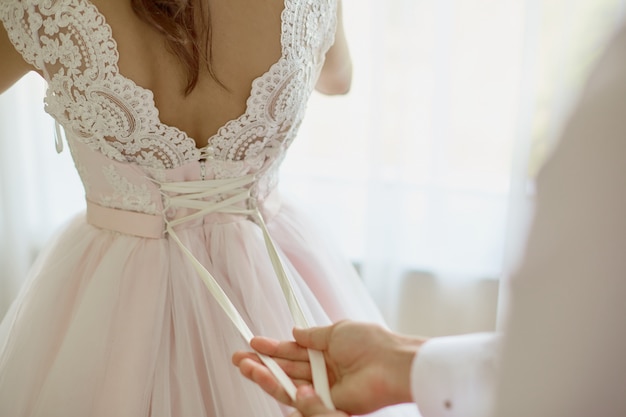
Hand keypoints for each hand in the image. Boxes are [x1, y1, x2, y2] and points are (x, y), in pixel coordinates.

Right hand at [233, 320, 425, 414]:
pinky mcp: (325, 404)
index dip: (272, 347)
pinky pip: (299, 400)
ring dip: (264, 375)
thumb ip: (312, 335)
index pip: (293, 350)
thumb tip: (294, 331)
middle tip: (238, 357)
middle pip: (285, 368)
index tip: (252, 341)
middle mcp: (322, 370)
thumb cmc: (370, 343)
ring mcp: (323, 388)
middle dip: (261, 363)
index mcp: (326, 351)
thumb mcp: (337, 331)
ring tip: (245, 366)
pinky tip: (265, 378)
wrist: (390, 364)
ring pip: (287, 384)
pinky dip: (282, 390)